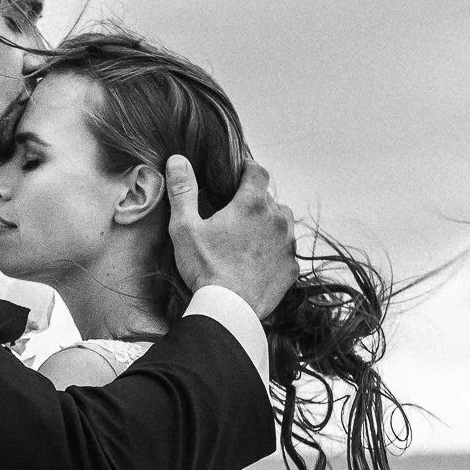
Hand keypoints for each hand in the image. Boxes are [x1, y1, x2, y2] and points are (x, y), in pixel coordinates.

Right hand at [166, 156, 297, 319]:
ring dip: (269, 224)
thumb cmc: (205, 268)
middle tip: (235, 213)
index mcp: (251, 204)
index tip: (240, 172)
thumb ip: (183, 191)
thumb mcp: (184, 228)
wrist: (229, 310)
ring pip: (283, 222)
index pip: (258, 171)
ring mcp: (287, 244)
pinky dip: (275, 251)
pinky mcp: (291, 268)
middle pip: (270, 198)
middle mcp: (276, 219)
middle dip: (255, 201)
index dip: (248, 168)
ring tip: (249, 236)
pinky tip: (258, 261)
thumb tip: (177, 160)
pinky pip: (286, 251)